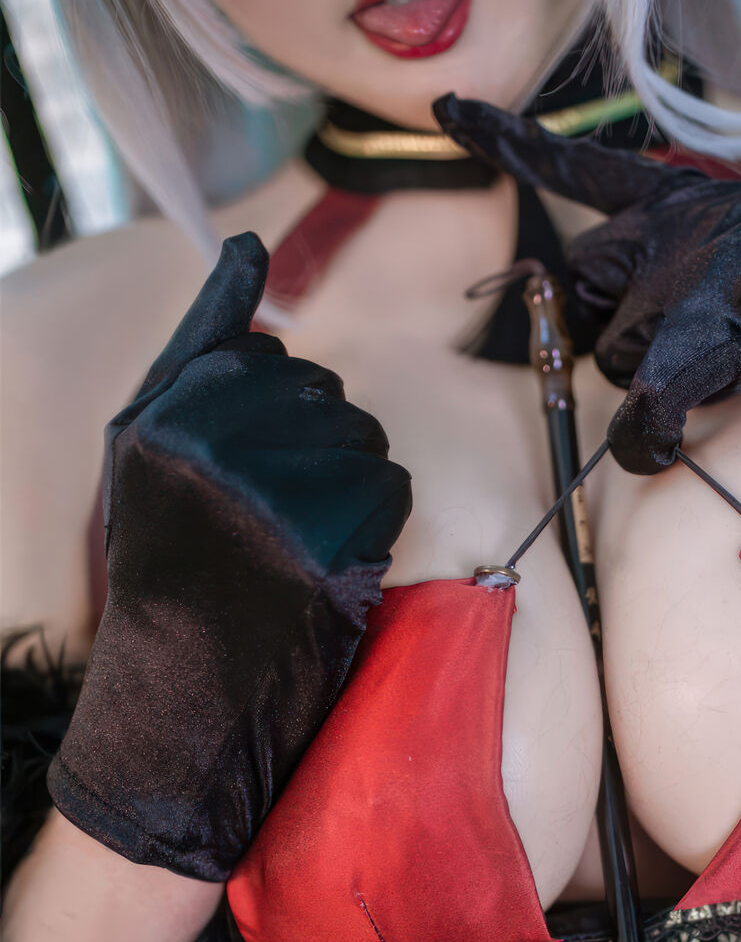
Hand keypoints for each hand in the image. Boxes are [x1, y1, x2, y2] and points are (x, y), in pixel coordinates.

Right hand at [48, 233, 411, 880]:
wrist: (182, 697)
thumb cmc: (169, 566)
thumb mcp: (148, 446)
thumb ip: (200, 342)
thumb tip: (246, 243)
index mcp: (170, 411)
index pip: (275, 362)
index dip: (278, 424)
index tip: (246, 485)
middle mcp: (221, 443)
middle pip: (327, 396)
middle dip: (319, 451)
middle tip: (273, 524)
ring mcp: (281, 494)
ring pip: (367, 437)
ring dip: (352, 488)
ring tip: (297, 545)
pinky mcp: (334, 542)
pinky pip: (391, 487)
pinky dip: (375, 525)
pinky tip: (331, 564)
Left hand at [434, 83, 740, 482]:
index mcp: (696, 196)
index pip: (587, 166)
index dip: (512, 142)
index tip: (450, 114)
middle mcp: (674, 229)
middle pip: (586, 288)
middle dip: (614, 331)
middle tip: (676, 354)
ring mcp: (684, 281)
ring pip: (618, 356)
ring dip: (653, 388)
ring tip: (722, 387)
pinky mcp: (703, 340)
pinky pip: (640, 412)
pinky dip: (649, 443)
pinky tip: (673, 449)